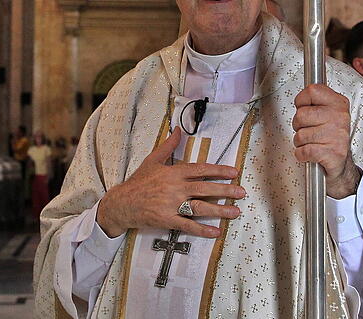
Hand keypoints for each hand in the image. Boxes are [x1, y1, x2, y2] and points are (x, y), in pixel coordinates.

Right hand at [96, 127, 246, 237]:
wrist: (121, 203)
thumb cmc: (138, 182)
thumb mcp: (152, 160)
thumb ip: (168, 146)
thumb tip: (178, 131)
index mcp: (173, 173)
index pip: (201, 169)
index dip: (219, 171)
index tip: (234, 172)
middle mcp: (175, 188)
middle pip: (205, 188)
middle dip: (225, 190)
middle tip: (241, 192)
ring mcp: (171, 205)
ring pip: (200, 207)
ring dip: (219, 210)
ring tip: (235, 212)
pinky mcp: (167, 220)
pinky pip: (187, 225)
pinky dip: (202, 229)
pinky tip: (215, 231)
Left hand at [292, 84, 360, 198]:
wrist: (341, 163)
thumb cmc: (329, 136)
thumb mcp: (328, 112)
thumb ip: (316, 101)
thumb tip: (301, 95)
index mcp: (339, 103)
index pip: (312, 90)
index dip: (301, 101)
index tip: (305, 109)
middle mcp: (340, 117)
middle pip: (301, 114)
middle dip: (298, 125)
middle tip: (308, 130)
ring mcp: (337, 135)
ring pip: (300, 135)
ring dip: (301, 142)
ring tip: (312, 142)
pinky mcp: (332, 153)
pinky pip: (304, 151)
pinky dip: (302, 155)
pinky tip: (310, 154)